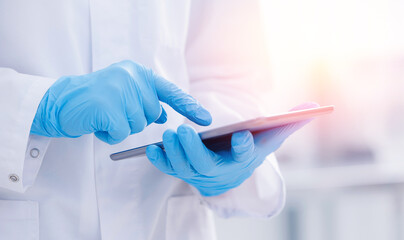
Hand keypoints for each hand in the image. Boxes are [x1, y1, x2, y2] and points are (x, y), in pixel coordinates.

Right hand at [30, 60, 211, 143]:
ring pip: (138, 125)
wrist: (61, 102)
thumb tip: (165, 115)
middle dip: (136, 119)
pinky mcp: (107, 106)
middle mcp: (131, 77)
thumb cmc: (96, 100)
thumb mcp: (124, 94)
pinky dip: (110, 134)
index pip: (170, 91)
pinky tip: (98, 124)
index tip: (206, 119)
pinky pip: (121, 132)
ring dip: (121, 127)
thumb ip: (146, 101)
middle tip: (114, 111)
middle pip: (153, 114)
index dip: (189, 106)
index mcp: (138, 72)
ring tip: (104, 115)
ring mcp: (119, 89)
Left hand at [146, 102, 318, 195]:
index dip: (245, 147)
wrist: (229, 170)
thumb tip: (317, 107)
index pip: (246, 156)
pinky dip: (160, 161)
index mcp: (243, 161)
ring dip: (175, 152)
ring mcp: (200, 174)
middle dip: (195, 150)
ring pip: (185, 168)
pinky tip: (152, 149)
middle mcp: (221, 171)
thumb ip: (291, 123)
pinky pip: (170, 169)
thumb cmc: (249, 150)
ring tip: (169, 134)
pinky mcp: (184, 171)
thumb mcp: (270, 138)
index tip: (242, 135)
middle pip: (206, 166)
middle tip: (184, 130)